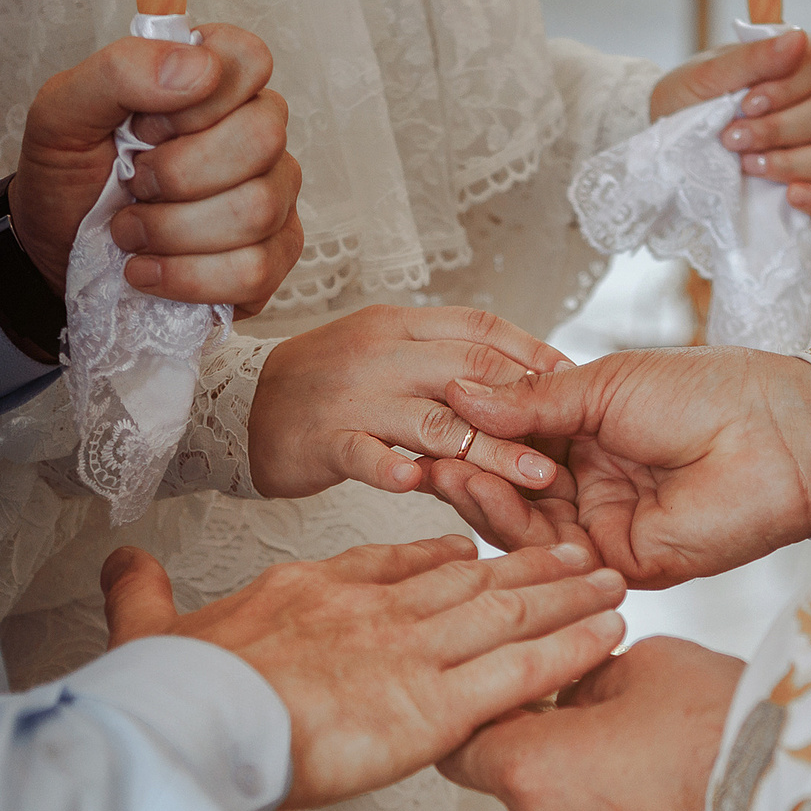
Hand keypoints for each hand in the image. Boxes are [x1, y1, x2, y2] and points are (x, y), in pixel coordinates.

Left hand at [10, 25, 304, 317]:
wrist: (55, 246)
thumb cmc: (69, 173)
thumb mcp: (63, 111)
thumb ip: (122, 70)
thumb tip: (202, 69)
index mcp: (216, 83)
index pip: (250, 60)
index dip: (194, 102)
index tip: (144, 127)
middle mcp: (257, 133)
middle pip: (263, 140)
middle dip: (179, 174)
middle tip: (134, 183)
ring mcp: (274, 196)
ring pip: (257, 211)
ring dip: (173, 231)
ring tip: (130, 231)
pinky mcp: (272, 257)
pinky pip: (255, 271)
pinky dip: (188, 278)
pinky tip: (149, 271)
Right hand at [100, 536, 625, 810]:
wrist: (186, 723)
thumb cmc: (167, 690)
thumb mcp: (149, 628)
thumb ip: (145, 597)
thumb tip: (120, 560)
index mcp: (311, 591)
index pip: (389, 565)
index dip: (436, 559)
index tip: (469, 550)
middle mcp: (372, 612)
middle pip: (468, 581)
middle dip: (528, 567)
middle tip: (577, 552)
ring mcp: (407, 655)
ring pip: (506, 614)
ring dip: (566, 597)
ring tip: (615, 581)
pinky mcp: (433, 705)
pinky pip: (519, 672)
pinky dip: (570, 651)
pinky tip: (612, 635)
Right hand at [249, 306, 572, 500]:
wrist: (237, 405)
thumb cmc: (325, 386)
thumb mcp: (388, 355)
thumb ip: (444, 362)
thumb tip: (518, 379)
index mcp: (401, 325)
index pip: (479, 328)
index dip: (531, 352)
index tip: (573, 380)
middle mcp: (381, 352)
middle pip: (468, 371)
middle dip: (526, 407)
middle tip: (571, 447)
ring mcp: (351, 394)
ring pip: (431, 418)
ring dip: (487, 450)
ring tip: (532, 479)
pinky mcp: (322, 437)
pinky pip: (362, 452)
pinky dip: (390, 467)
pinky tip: (420, 485)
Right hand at [422, 347, 810, 587]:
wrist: (774, 433)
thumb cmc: (708, 394)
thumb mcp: (603, 384)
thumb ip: (531, 402)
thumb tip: (462, 395)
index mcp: (592, 437)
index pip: (515, 444)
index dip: (475, 435)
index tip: (433, 418)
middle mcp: (594, 487)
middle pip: (511, 490)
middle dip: (468, 470)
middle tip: (428, 452)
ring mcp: (605, 529)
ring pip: (523, 526)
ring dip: (481, 497)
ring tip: (447, 469)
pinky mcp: (619, 566)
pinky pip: (553, 553)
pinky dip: (513, 525)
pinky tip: (483, 492)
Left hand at [442, 637, 736, 810]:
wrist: (801, 803)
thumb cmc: (726, 728)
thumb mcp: (647, 663)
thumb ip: (586, 678)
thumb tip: (574, 690)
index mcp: (532, 769)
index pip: (464, 749)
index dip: (488, 723)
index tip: (514, 707)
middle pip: (522, 789)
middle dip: (557, 756)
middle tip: (617, 724)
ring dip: (597, 798)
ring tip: (664, 766)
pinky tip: (679, 805)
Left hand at [650, 29, 810, 220]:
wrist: (664, 151)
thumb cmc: (686, 104)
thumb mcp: (707, 77)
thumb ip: (752, 58)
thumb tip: (796, 38)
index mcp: (790, 68)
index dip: (790, 85)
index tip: (748, 102)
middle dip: (781, 128)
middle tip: (733, 138)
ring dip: (795, 161)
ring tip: (748, 165)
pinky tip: (792, 196)